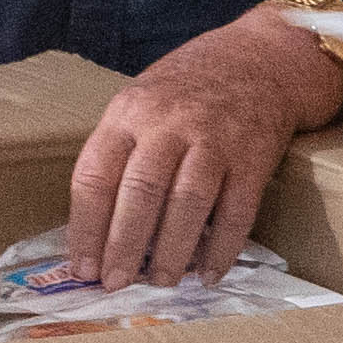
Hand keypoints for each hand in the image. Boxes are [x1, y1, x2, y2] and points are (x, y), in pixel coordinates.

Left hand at [61, 14, 342, 284]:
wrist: (260, 58)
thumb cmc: (188, 89)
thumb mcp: (139, 102)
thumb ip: (119, 154)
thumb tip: (97, 232)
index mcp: (129, 113)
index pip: (95, 176)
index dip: (86, 228)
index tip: (83, 267)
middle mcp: (169, 124)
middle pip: (140, 194)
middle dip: (124, 247)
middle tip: (115, 284)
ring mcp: (215, 140)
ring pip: (187, 205)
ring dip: (172, 252)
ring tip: (162, 281)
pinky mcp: (253, 158)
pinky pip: (237, 212)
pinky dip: (223, 249)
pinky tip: (209, 273)